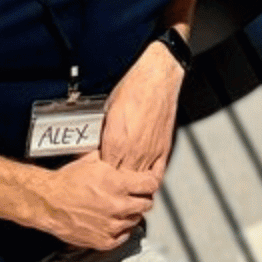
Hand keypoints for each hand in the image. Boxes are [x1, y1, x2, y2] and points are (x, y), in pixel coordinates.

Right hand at [34, 152, 158, 250]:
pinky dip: (121, 230)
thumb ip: (112, 160)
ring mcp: (112, 225)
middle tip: (134, 195)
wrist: (48, 202)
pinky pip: (124, 237)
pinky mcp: (104, 240)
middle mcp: (118, 205)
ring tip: (118, 207)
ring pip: (136, 220)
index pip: (151, 184)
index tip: (148, 183)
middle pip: (147, 204)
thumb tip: (123, 153)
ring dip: (131, 214)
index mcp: (117, 183)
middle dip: (142, 198)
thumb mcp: (91, 161)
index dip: (150, 182)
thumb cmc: (66, 181)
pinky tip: (112, 221)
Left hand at [98, 44, 181, 174]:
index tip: (98, 168)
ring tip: (125, 179)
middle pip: (120, 178)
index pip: (104, 169)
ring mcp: (149, 152)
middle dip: (114, 178)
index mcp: (115, 141)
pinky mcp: (163, 150)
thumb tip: (100, 144)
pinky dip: (149, 178)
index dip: (100, 170)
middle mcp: (132, 151)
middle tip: (110, 176)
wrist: (154, 81)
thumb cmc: (131, 90)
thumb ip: (105, 134)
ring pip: (137, 179)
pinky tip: (144, 178)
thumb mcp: (108, 112)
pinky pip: (156, 174)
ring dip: (131, 180)